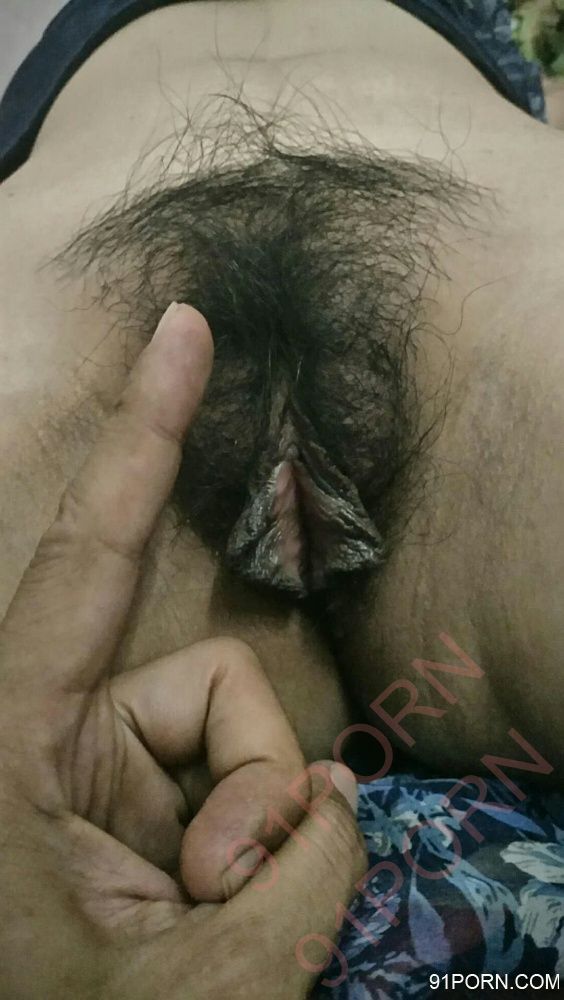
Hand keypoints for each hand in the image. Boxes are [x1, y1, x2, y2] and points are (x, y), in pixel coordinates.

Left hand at [0, 303, 365, 999]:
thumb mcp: (199, 981)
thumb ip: (300, 875)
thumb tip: (334, 794)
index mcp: (14, 740)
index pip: (92, 555)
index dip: (148, 434)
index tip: (183, 329)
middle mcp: (45, 731)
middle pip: (209, 682)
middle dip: (256, 779)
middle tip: (226, 892)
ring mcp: (88, 765)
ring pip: (228, 734)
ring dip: (253, 827)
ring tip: (215, 913)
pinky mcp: (120, 800)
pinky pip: (223, 777)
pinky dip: (249, 835)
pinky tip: (225, 899)